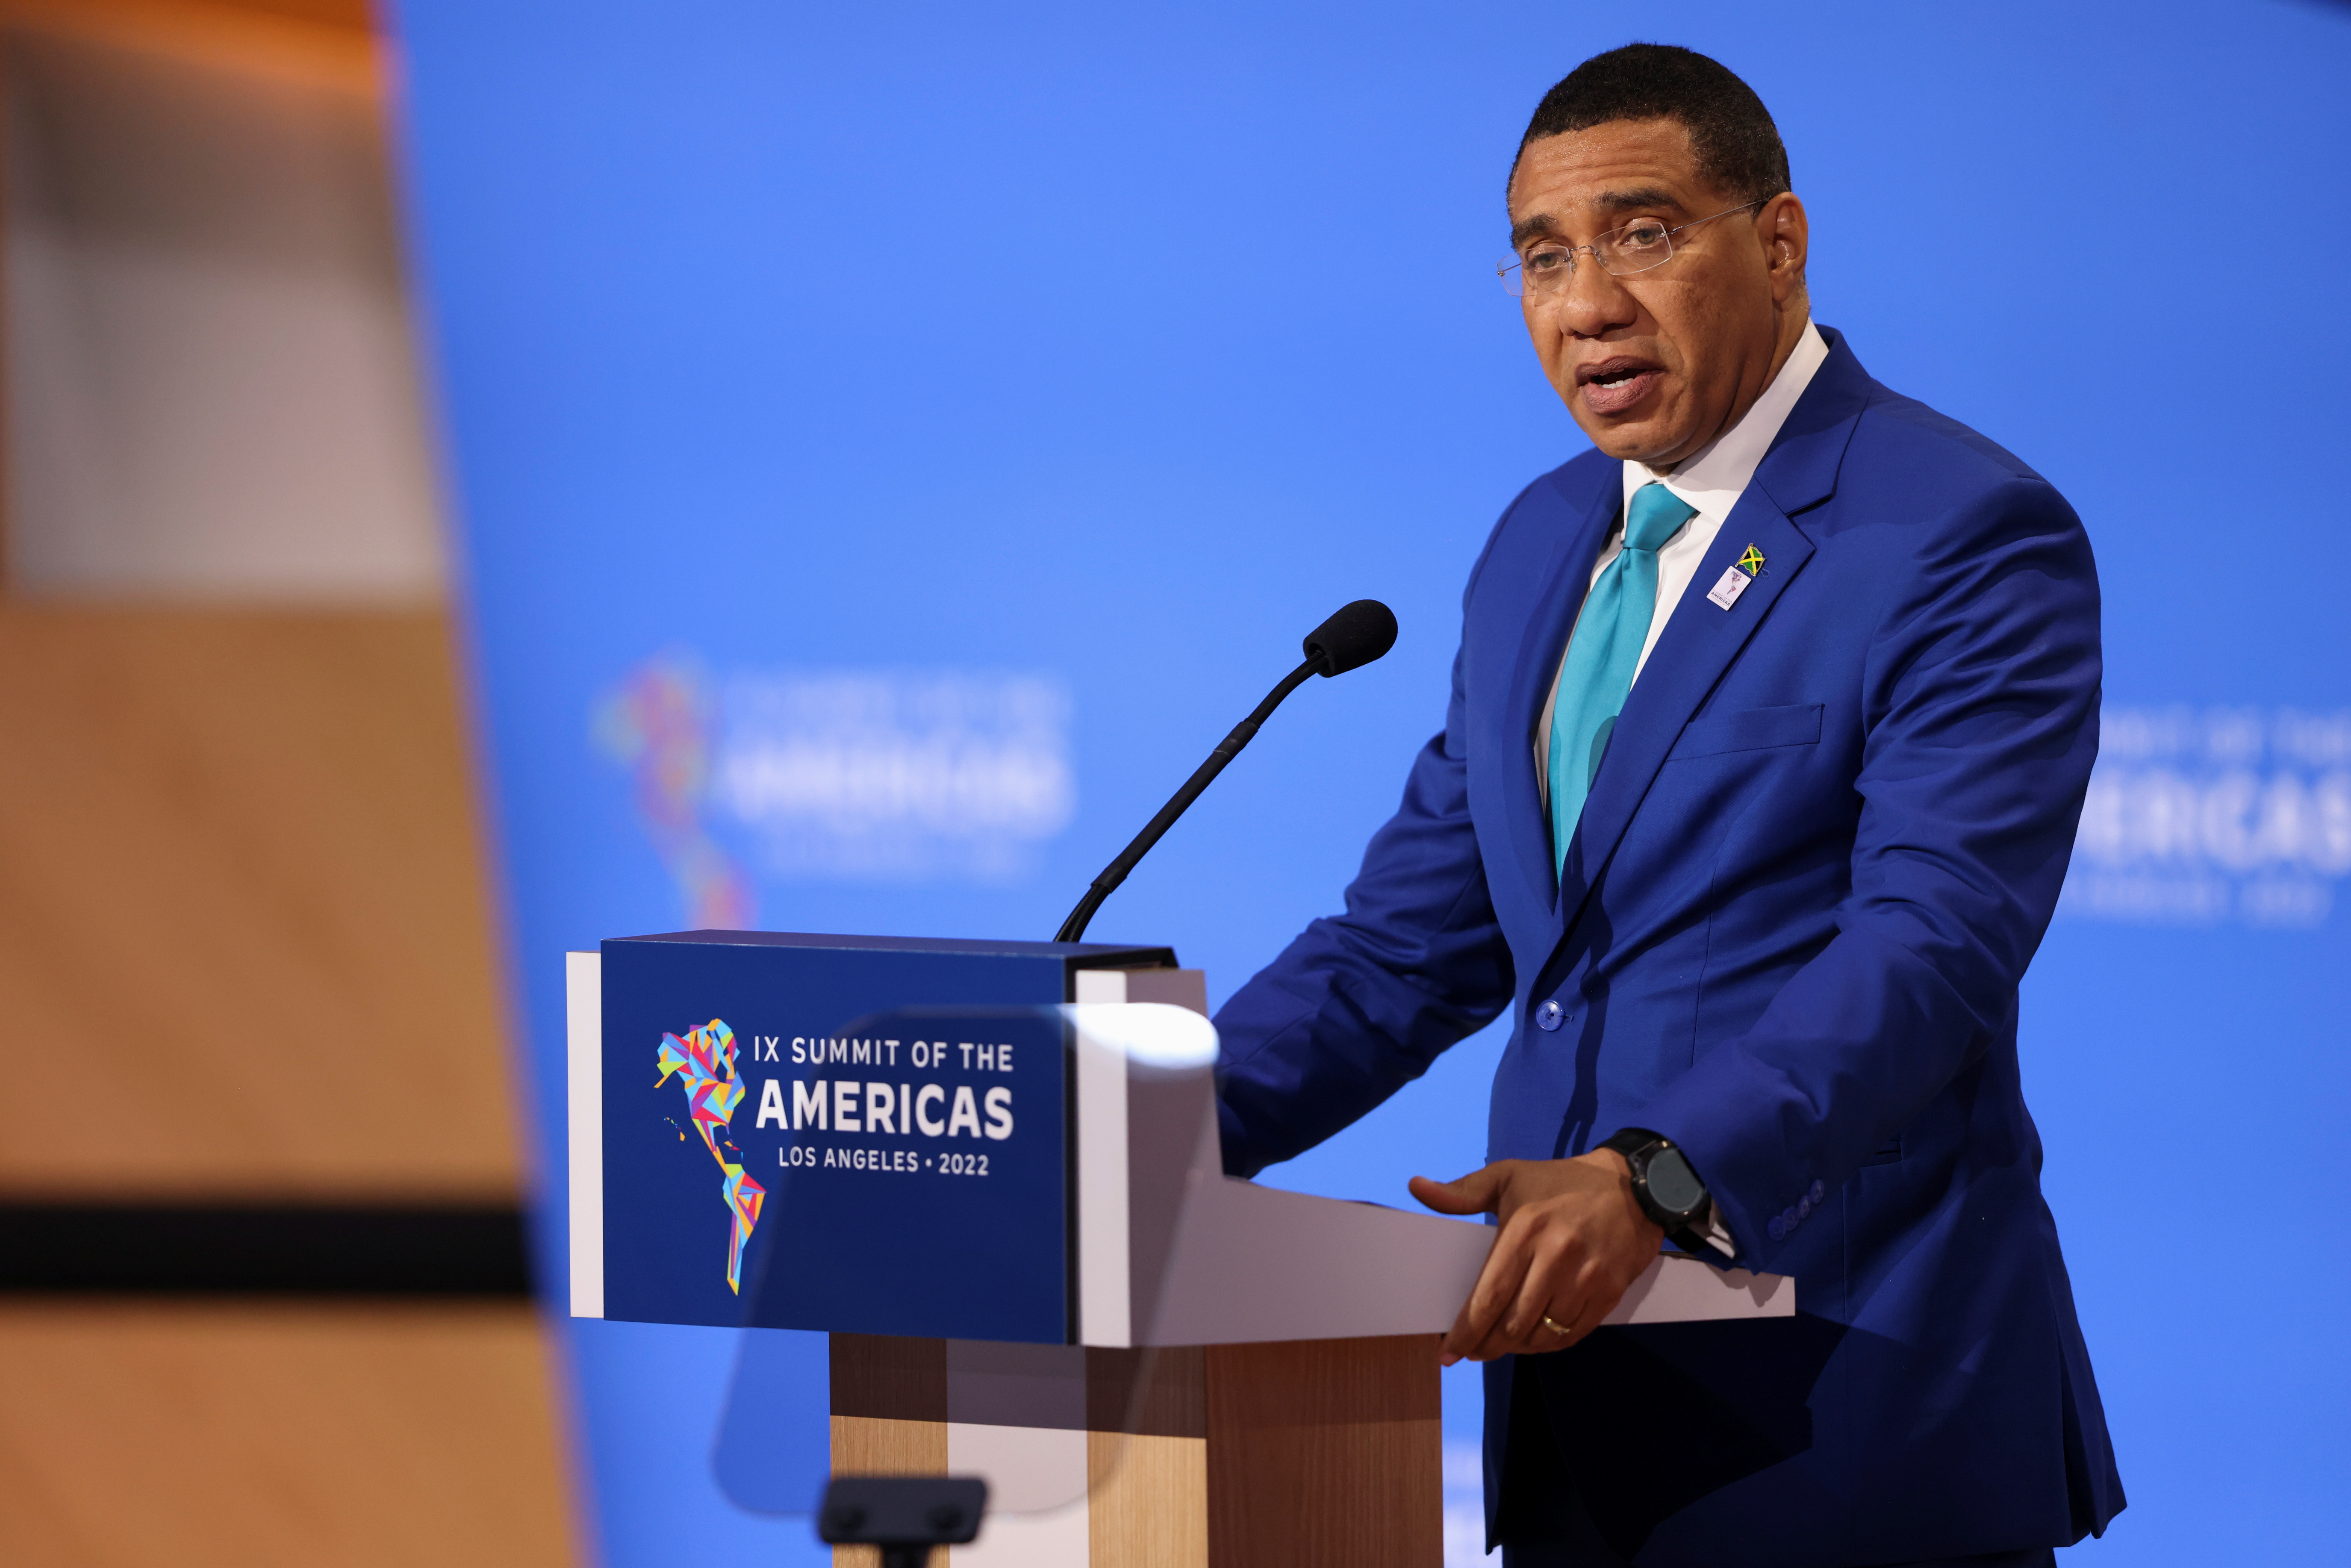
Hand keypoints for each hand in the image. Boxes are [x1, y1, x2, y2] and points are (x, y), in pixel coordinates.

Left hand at [1408, 1152, 1662, 1364]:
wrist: (1633, 1187)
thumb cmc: (1561, 1182)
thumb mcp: (1509, 1176)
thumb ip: (1462, 1191)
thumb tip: (1416, 1187)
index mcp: (1526, 1229)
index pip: (1489, 1295)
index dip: (1467, 1330)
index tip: (1448, 1352)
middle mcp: (1556, 1256)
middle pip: (1513, 1322)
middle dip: (1487, 1345)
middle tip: (1473, 1351)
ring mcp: (1586, 1277)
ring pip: (1542, 1334)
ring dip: (1517, 1347)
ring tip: (1501, 1344)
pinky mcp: (1610, 1292)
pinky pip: (1572, 1334)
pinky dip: (1549, 1344)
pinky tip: (1534, 1340)